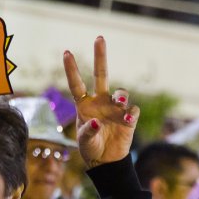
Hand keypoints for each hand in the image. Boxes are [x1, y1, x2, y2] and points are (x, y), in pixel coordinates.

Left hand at [63, 37, 139, 167]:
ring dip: (121, 96)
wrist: (107, 161)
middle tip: (99, 38)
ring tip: (121, 104)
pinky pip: (132, 110)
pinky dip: (130, 114)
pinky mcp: (129, 117)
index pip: (77, 84)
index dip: (71, 69)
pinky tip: (127, 122)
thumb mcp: (84, 142)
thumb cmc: (91, 149)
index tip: (66, 52)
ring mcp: (115, 108)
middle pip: (101, 74)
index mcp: (84, 105)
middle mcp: (100, 101)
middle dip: (100, 56)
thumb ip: (88, 131)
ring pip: (121, 92)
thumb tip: (96, 121)